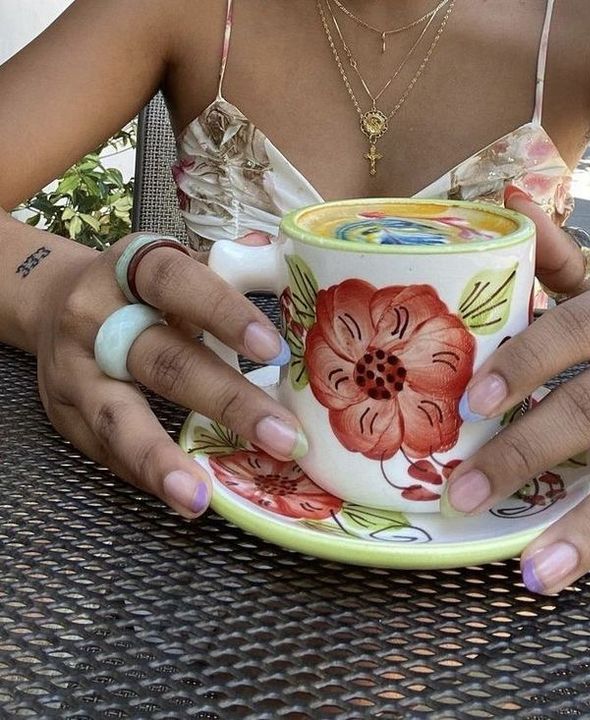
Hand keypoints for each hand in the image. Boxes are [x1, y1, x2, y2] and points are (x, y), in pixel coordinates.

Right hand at [35, 231, 303, 518]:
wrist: (56, 303)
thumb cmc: (139, 289)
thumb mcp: (174, 267)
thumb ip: (227, 271)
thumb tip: (290, 265)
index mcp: (130, 270)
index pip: (176, 283)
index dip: (224, 313)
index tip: (274, 350)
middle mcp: (94, 318)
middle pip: (162, 362)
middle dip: (226, 402)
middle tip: (284, 438)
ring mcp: (74, 371)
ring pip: (118, 418)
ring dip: (162, 460)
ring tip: (200, 498)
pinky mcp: (64, 415)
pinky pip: (105, 453)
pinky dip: (147, 476)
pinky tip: (185, 497)